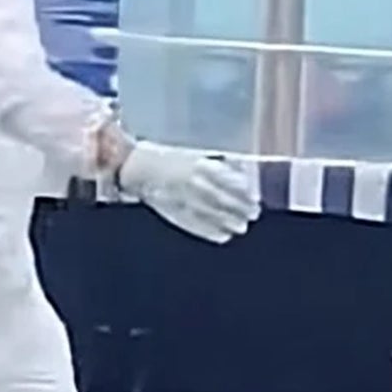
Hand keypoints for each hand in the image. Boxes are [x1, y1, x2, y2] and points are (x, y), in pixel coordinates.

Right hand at [117, 142, 259, 244]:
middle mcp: (192, 183)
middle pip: (223, 200)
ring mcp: (182, 199)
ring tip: (241, 227)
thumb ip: (218, 164)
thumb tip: (244, 174)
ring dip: (229, 222)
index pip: (229, 182)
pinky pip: (195, 225)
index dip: (243, 192)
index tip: (255, 198)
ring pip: (211, 215)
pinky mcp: (173, 213)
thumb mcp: (195, 155)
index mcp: (199, 165)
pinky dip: (211, 232)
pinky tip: (223, 236)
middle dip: (241, 209)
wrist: (136, 168)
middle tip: (253, 214)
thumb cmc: (168, 159)